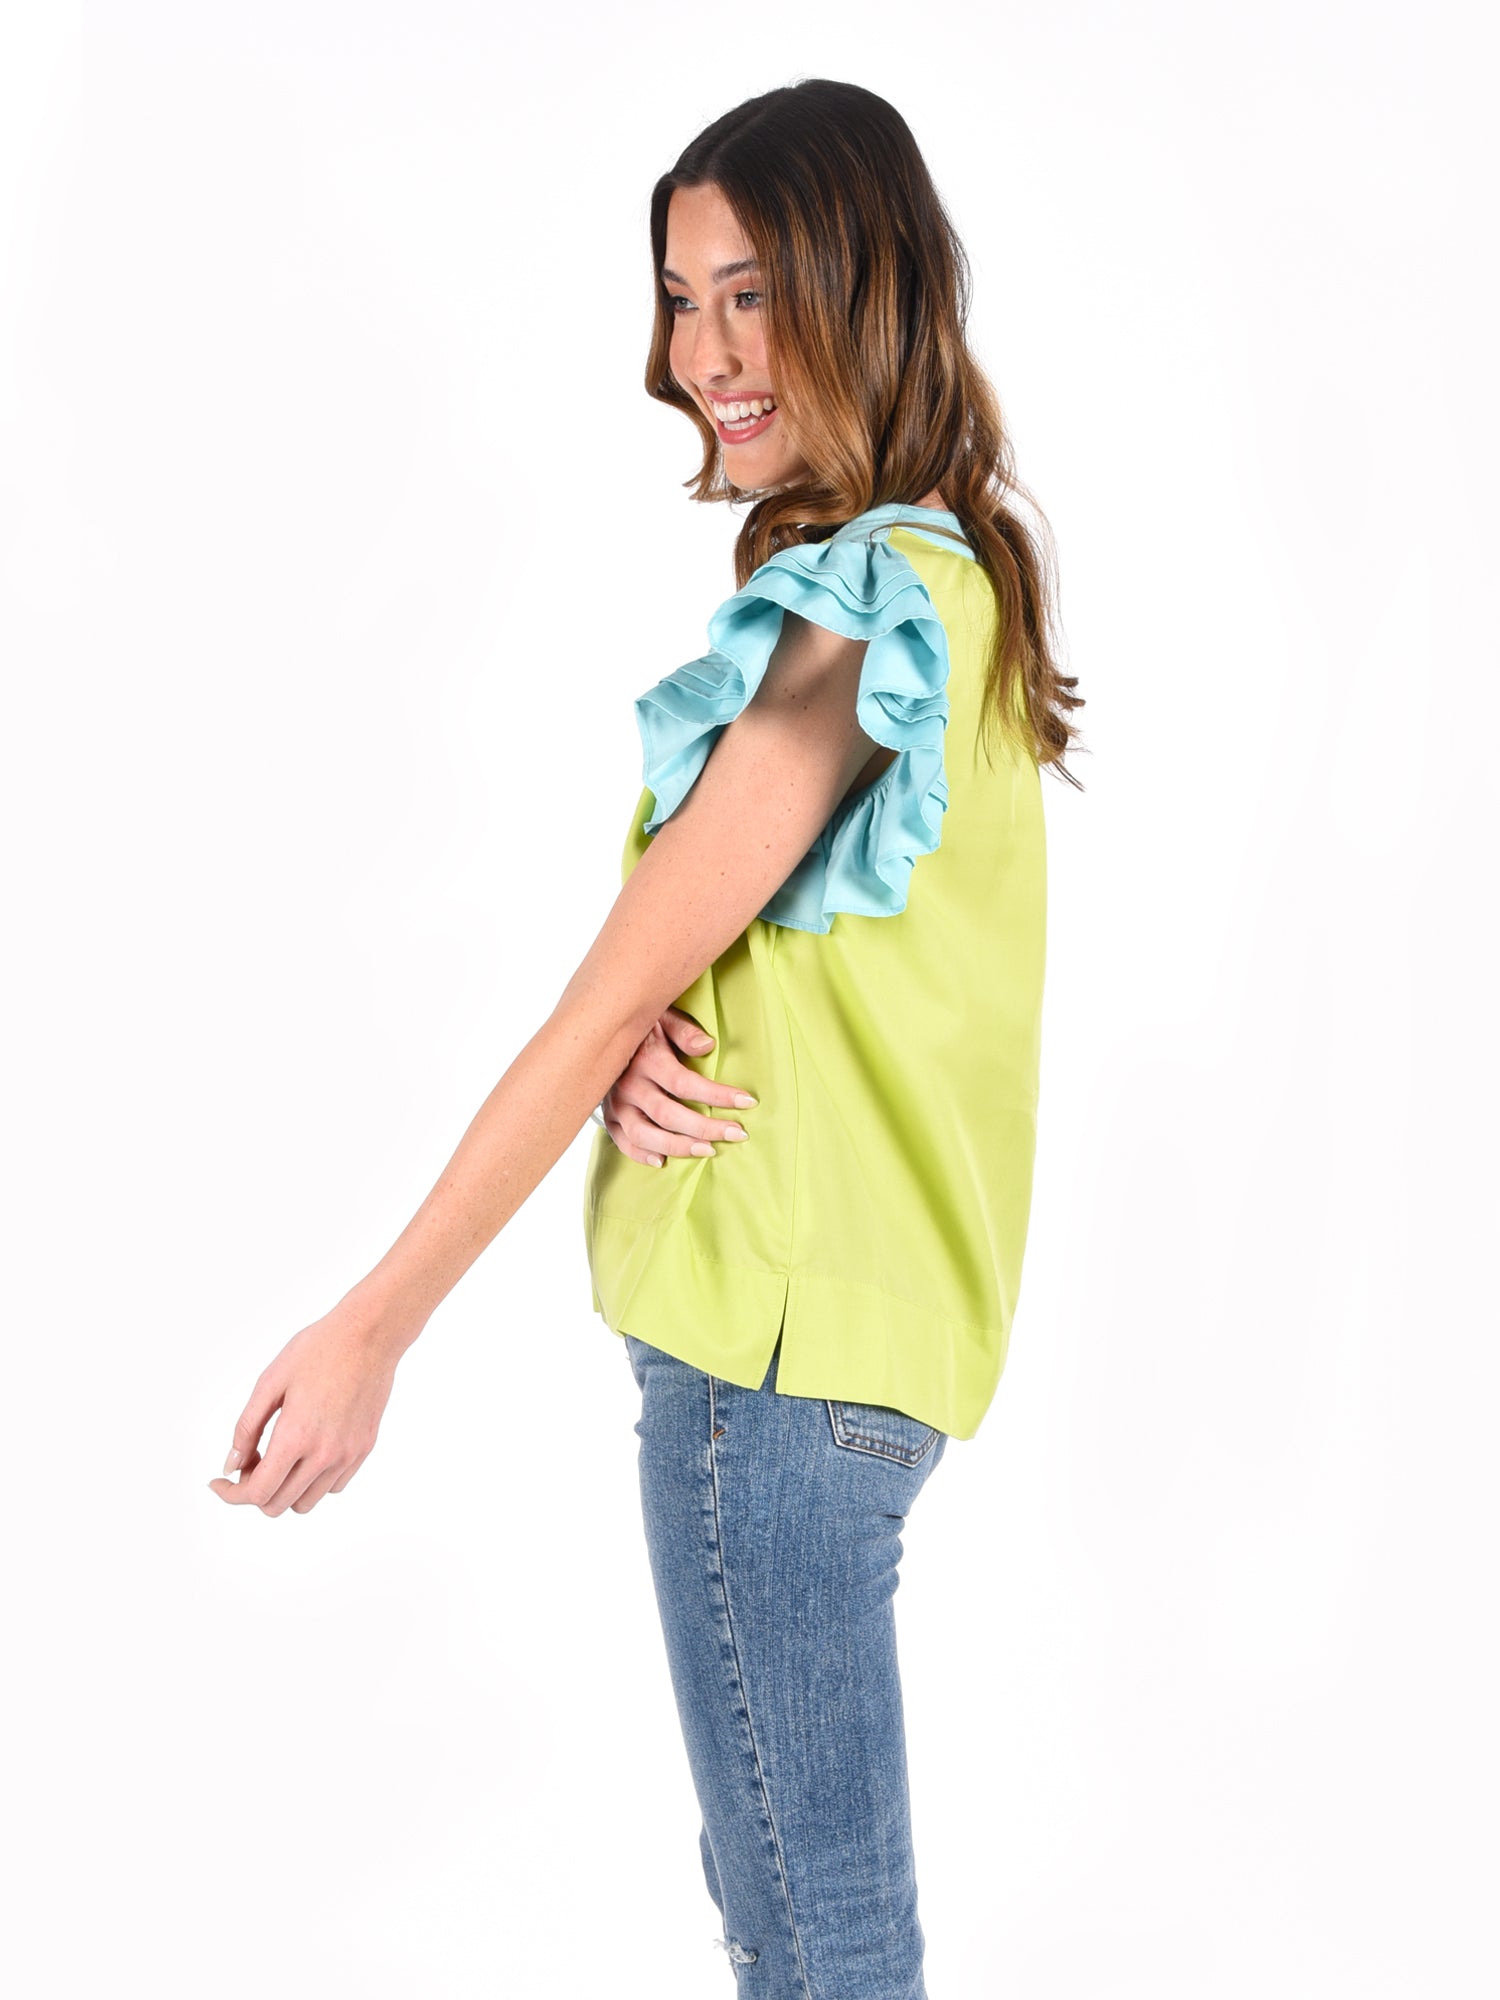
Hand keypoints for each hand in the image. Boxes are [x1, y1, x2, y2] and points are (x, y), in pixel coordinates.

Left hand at [206, 1293, 417, 1515]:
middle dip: (255, 1490)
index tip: (220, 1482)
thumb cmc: (318, 1350)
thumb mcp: (270, 1382)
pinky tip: (307, 1453)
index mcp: (296, 1436)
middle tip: (250, 1461)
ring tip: (279, 1457)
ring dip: (284, 1490)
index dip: (231, 1495)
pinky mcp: (364, 1449)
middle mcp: (325, 1454)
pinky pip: (332, 1487)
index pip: (258, 1492)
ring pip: (306, 1502)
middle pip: (278, 1504)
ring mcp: (348, 1455)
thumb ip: (246, 1429)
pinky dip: (312, 1482)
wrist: (370, 1334)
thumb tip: (232, 1466)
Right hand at [600, 1005, 756, 1167]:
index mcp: (646, 1059)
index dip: (718, 1095)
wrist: (597, 1033)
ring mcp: (616, 1103)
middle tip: (738, 1134)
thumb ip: (683, 1031)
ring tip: (709, 1151)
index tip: (747, 1101)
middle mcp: (629, 1085)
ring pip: (645, 1134)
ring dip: (679, 1147)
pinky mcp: (608, 1116)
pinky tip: (663, 1160)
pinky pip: (622, 1141)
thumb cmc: (642, 1025)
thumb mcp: (662, 1016)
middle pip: (670, 1115)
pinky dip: (640, 1154)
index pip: (686, 1083)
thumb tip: (707, 1046)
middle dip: (707, 1128)